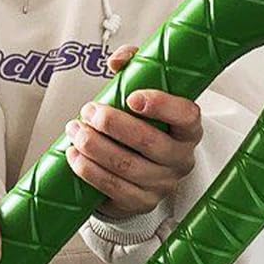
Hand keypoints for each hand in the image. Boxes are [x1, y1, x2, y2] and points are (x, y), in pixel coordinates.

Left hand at [65, 44, 202, 217]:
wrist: (141, 171)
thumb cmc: (144, 126)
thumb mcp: (144, 93)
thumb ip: (135, 67)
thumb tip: (117, 61)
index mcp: (188, 130)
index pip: (187, 116)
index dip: (162, 105)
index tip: (132, 97)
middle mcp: (181, 158)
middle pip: (149, 142)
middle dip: (112, 124)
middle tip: (89, 111)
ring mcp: (163, 184)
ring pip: (126, 165)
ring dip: (93, 146)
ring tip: (75, 130)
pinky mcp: (142, 202)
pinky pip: (113, 188)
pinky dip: (89, 170)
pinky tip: (74, 156)